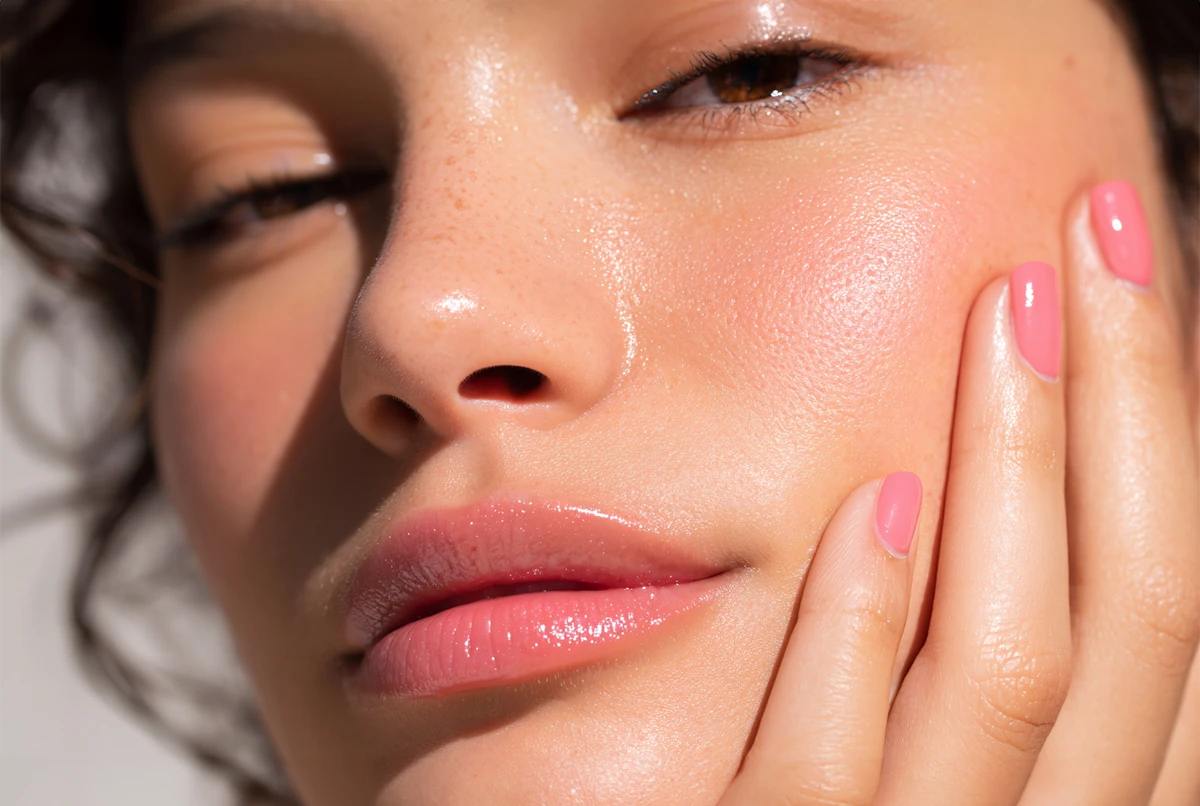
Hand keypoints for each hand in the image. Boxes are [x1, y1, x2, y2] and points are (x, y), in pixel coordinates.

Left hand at [716, 181, 1199, 805]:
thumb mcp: (928, 752)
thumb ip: (974, 657)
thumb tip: (1001, 473)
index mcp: (1091, 800)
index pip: (1169, 611)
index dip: (1166, 437)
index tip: (1126, 279)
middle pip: (1140, 618)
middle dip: (1132, 405)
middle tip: (1094, 228)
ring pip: (1012, 671)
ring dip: (1018, 472)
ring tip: (1006, 308)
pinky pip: (823, 768)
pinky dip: (861, 630)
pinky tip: (870, 501)